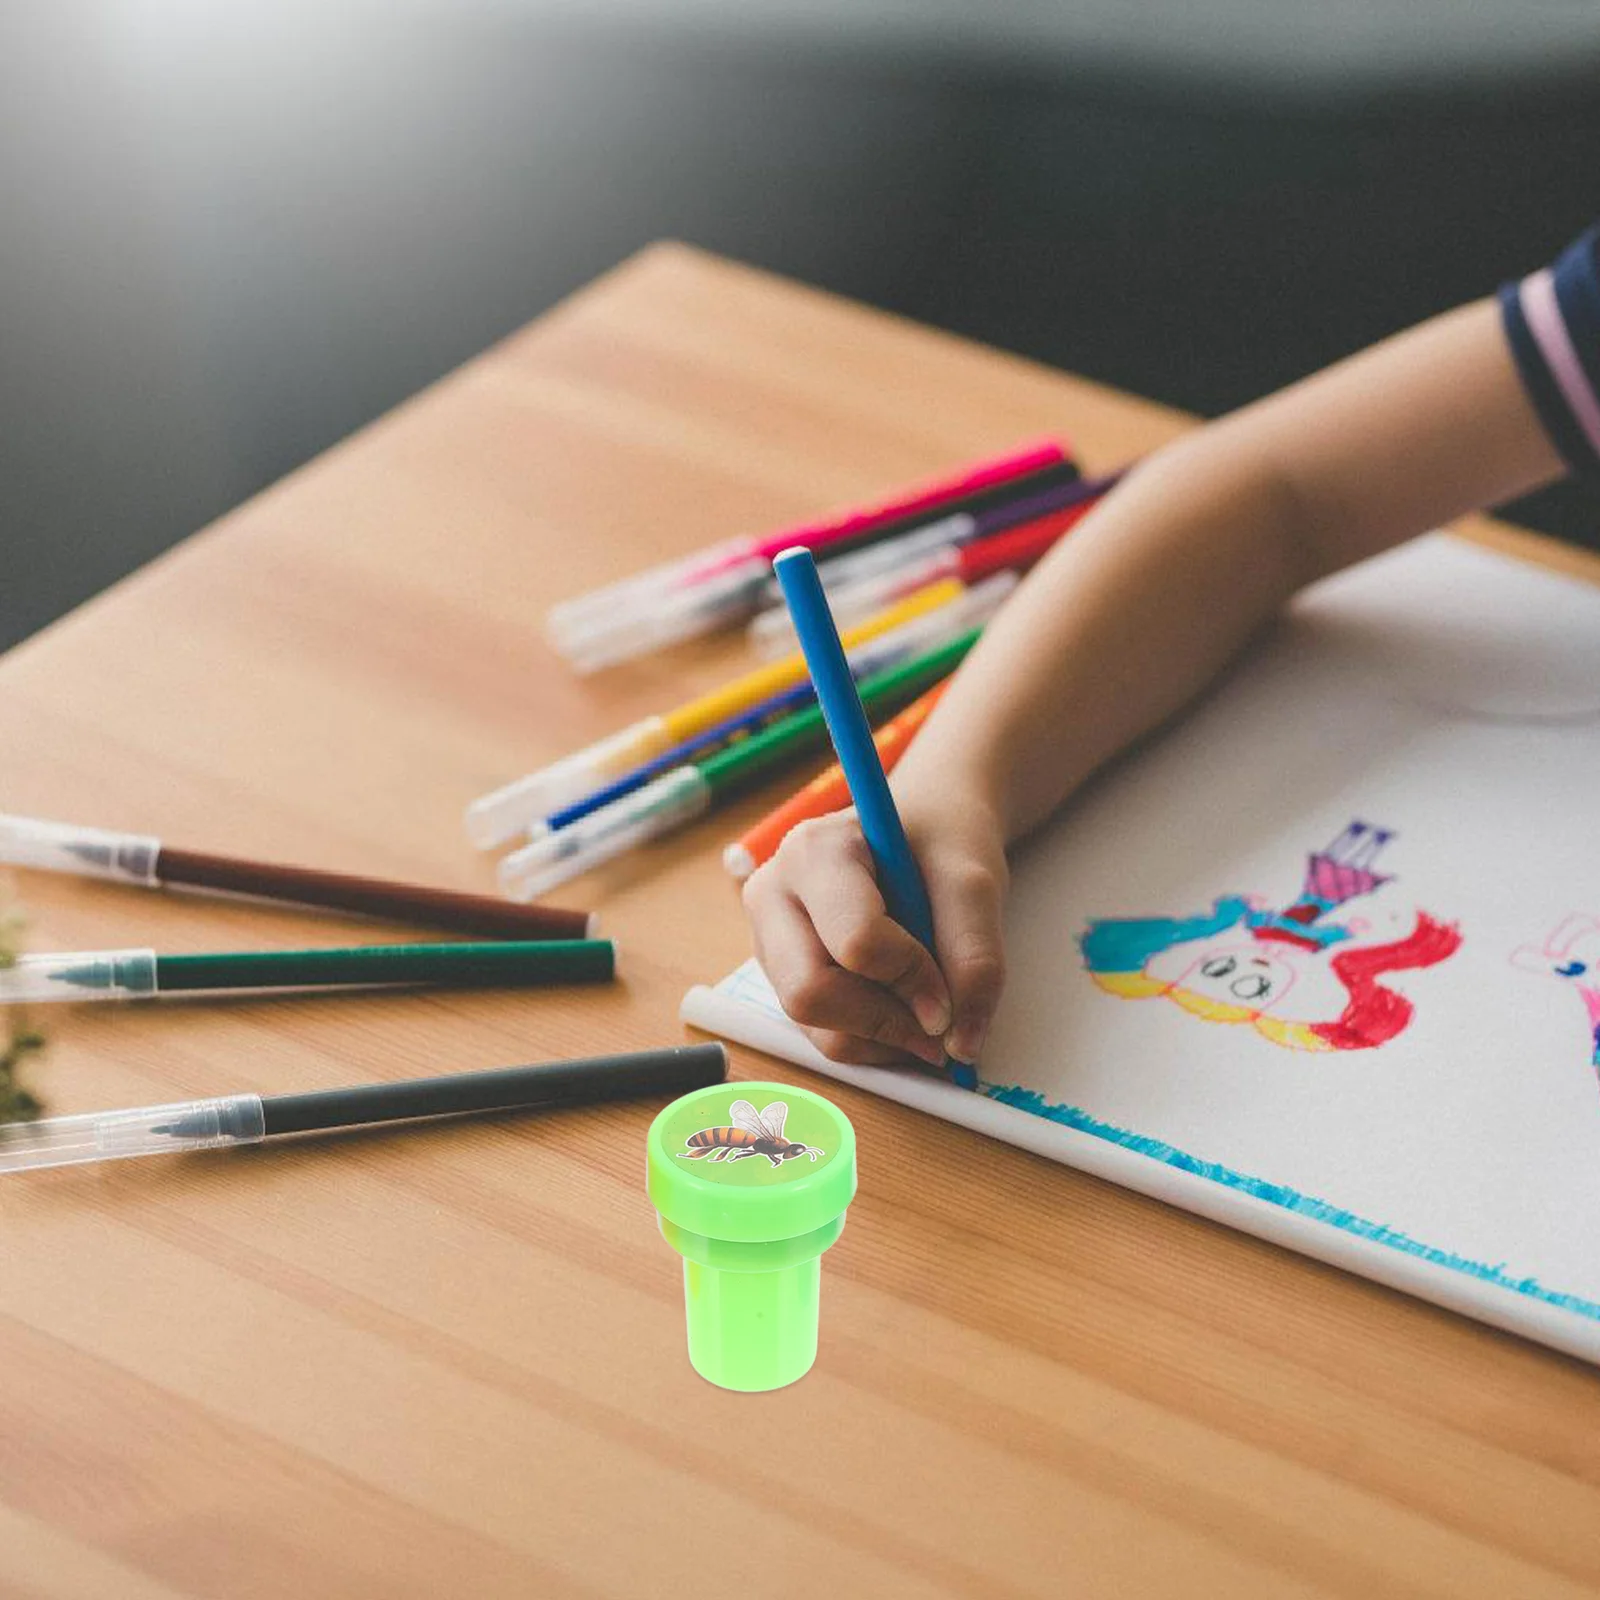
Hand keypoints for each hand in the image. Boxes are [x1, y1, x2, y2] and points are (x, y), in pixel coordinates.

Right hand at [741, 789, 1007, 1071]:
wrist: (922, 829)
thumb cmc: (940, 840)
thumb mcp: (974, 881)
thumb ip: (974, 955)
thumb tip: (962, 1041)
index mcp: (814, 852)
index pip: (854, 941)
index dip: (912, 978)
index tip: (953, 994)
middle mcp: (774, 894)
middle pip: (809, 993)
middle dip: (884, 1022)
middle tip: (939, 1025)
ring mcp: (770, 939)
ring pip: (814, 1026)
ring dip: (882, 1037)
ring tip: (928, 1015)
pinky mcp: (782, 975)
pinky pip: (821, 1034)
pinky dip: (871, 1039)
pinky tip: (904, 1009)